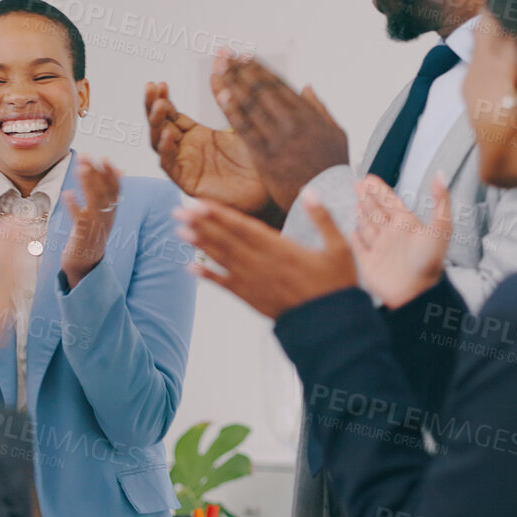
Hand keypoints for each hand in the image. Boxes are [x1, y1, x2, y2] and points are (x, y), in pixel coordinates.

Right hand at [0, 229, 18, 376]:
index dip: (3, 238)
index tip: (10, 222)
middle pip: (10, 264)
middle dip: (17, 243)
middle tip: (27, 224)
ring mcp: (3, 309)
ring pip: (16, 277)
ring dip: (20, 258)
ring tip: (26, 240)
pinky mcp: (7, 319)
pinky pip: (14, 293)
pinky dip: (17, 277)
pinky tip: (18, 268)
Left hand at [61, 156, 119, 288]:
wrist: (85, 265)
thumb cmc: (91, 236)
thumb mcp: (103, 216)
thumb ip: (108, 196)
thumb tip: (120, 171)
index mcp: (111, 213)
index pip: (115, 190)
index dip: (111, 174)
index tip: (105, 157)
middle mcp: (106, 218)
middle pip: (103, 192)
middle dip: (95, 173)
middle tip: (86, 156)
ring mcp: (95, 227)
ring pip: (93, 202)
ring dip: (87, 184)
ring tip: (81, 168)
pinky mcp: (82, 236)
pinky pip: (79, 218)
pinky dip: (73, 205)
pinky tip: (67, 193)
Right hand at [145, 81, 275, 216]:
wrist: (269, 189)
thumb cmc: (257, 158)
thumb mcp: (240, 120)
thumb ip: (226, 95)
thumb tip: (220, 63)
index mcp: (196, 135)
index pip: (171, 114)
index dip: (163, 98)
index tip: (160, 83)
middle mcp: (186, 149)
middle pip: (160, 125)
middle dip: (153, 106)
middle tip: (150, 87)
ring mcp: (185, 165)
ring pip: (159, 143)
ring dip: (157, 124)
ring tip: (159, 106)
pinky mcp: (188, 182)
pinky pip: (169, 166)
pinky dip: (166, 150)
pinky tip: (167, 135)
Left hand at [174, 193, 357, 318]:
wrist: (330, 325)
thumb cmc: (335, 285)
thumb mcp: (339, 248)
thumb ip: (322, 218)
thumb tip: (309, 192)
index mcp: (281, 248)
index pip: (243, 226)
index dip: (219, 214)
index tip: (199, 203)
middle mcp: (262, 263)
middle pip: (226, 240)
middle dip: (200, 224)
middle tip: (177, 211)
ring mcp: (254, 281)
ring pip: (222, 258)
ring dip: (199, 243)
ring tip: (179, 230)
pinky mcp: (251, 297)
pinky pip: (224, 284)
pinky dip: (207, 275)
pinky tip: (189, 267)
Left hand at [211, 52, 348, 213]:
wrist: (328, 197)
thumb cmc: (332, 166)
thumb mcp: (335, 133)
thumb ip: (319, 108)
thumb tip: (306, 86)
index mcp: (307, 114)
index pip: (278, 84)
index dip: (259, 68)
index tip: (245, 56)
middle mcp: (293, 122)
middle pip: (262, 90)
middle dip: (242, 70)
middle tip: (225, 55)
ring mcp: (279, 139)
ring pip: (252, 105)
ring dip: (234, 84)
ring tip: (220, 68)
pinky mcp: (266, 157)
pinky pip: (245, 130)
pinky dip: (233, 111)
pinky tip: (222, 95)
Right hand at [351, 175, 452, 309]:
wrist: (416, 293)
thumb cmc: (429, 262)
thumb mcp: (440, 228)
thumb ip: (440, 201)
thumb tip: (440, 175)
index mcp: (407, 224)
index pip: (390, 201)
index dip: (380, 190)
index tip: (369, 178)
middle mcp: (392, 235)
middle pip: (378, 211)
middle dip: (368, 197)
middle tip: (358, 183)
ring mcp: (380, 249)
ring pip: (369, 227)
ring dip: (363, 214)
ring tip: (357, 202)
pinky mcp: (370, 264)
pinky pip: (360, 248)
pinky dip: (356, 240)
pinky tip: (352, 232)